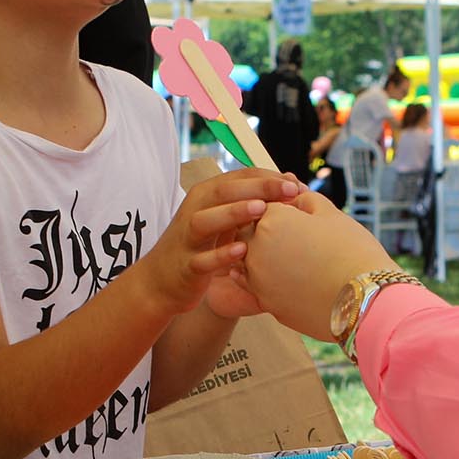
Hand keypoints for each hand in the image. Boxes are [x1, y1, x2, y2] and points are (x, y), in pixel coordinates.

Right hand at [139, 169, 300, 317]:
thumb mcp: (224, 218)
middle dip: (258, 188)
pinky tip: (242, 250)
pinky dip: (221, 255)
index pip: (239, 177)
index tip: (298, 184)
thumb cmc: (201, 245)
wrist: (161, 281)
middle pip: (224, 191)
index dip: (269, 177)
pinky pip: (203, 259)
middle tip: (289, 189)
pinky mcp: (186, 266)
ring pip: (206, 220)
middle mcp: (195, 210)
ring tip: (261, 209)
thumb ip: (251, 199)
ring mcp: (188, 238)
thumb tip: (289, 178)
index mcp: (207, 195)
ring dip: (233, 212)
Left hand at [242, 192, 399, 340]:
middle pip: (252, 233)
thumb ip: (306, 200)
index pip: (266, 206)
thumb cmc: (352, 252)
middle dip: (270, 232)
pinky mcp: (266, 304)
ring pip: (251, 262)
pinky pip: (260, 287)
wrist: (363, 301)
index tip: (303, 217)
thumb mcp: (331, 214)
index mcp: (270, 220)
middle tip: (300, 240)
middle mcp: (255, 249)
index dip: (285, 209)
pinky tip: (293, 281)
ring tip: (299, 263)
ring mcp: (257, 280)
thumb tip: (294, 197)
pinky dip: (272, 282)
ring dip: (267, 258)